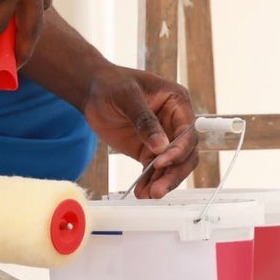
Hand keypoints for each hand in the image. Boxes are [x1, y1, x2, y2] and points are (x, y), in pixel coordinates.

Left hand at [81, 68, 199, 197]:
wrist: (92, 91)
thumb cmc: (111, 84)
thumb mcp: (127, 97)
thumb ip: (144, 120)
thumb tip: (161, 145)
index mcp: (177, 102)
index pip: (187, 131)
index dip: (178, 150)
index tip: (162, 162)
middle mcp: (175, 122)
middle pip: (185, 153)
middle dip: (174, 173)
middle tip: (158, 189)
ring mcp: (163, 138)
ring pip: (172, 166)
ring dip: (162, 182)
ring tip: (148, 194)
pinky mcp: (149, 151)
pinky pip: (155, 170)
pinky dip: (150, 181)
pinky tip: (142, 191)